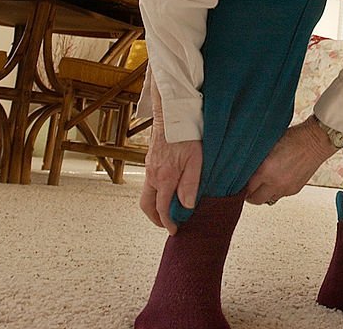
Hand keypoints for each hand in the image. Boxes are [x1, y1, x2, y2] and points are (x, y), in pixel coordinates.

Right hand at [139, 75, 202, 234]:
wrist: (172, 113)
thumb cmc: (187, 135)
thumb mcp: (196, 161)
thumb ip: (190, 185)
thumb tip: (186, 206)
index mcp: (164, 178)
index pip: (162, 208)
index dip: (168, 223)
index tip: (175, 230)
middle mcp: (153, 175)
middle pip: (146, 205)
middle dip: (155, 218)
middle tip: (167, 224)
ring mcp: (149, 167)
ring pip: (146, 193)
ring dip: (155, 205)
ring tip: (168, 210)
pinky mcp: (150, 160)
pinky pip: (149, 182)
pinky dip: (155, 192)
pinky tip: (167, 189)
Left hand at [246, 116, 337, 204]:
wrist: (316, 141)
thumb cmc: (295, 138)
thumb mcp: (268, 145)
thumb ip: (257, 159)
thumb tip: (247, 167)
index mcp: (266, 171)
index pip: (247, 188)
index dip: (242, 186)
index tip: (240, 183)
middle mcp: (275, 183)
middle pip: (256, 200)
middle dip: (250, 195)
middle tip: (249, 188)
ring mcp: (286, 188)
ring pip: (269, 200)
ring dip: (264, 194)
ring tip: (264, 183)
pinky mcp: (295, 189)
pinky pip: (281, 195)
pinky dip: (276, 190)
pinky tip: (277, 179)